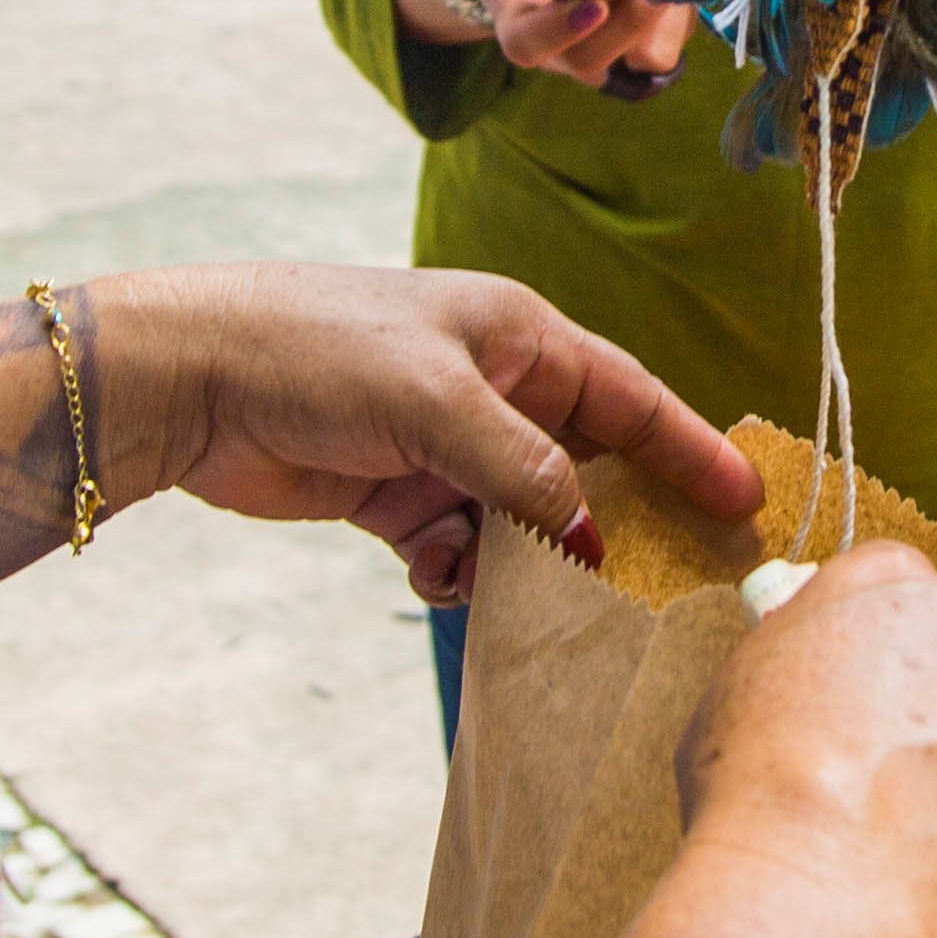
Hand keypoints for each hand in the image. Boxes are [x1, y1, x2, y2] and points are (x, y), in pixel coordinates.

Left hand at [96, 264, 758, 608]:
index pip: (630, 398)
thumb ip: (522, 472)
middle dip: (614, 527)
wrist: (190, 379)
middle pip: (584, 468)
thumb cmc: (313, 351)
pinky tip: (437, 577)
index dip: (690, 451)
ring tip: (535, 601)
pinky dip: (458, 574)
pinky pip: (459, 548)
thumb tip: (589, 544)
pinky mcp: (394, 493)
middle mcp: (491, 387)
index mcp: (517, 336)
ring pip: (522, 521)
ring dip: (526, 564)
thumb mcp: (435, 403)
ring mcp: (443, 445)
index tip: (746, 503)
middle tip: (662, 590)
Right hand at [446, 0, 693, 99]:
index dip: (560, 30)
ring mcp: (606, 48)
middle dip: (631, 24)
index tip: (595, 5)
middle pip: (594, 58)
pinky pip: (672, 36)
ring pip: (642, 54)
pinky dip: (688, 0)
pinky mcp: (645, 38)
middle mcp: (562, 47)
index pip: (529, 43)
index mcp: (519, 22)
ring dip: (669, 15)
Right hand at [679, 547, 936, 937]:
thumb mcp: (746, 679)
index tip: (876, 706)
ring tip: (928, 841)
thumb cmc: (757, 795)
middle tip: (907, 778)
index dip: (893, 656)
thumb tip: (827, 678)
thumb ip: (807, 653)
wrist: (818, 895)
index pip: (910, 592)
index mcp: (893, 585)